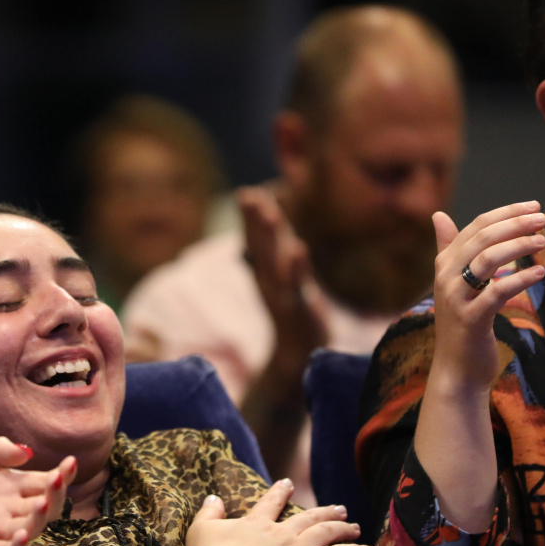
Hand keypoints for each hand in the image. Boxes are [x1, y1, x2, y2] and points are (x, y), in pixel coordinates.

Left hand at [0, 439, 77, 545]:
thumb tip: (27, 451)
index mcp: (5, 486)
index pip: (42, 482)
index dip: (61, 474)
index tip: (70, 462)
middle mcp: (6, 509)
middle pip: (45, 505)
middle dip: (57, 493)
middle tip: (57, 479)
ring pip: (32, 528)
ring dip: (42, 517)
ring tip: (43, 502)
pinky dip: (17, 545)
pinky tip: (22, 533)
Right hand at [184, 481, 369, 545]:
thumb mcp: (201, 529)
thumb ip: (209, 513)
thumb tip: (212, 498)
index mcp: (255, 524)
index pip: (271, 502)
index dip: (280, 492)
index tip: (288, 483)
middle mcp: (279, 533)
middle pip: (308, 518)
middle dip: (324, 512)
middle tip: (339, 508)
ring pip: (326, 533)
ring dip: (342, 528)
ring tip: (353, 526)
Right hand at [239, 185, 329, 363]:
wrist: (298, 352)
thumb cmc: (292, 307)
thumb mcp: (280, 277)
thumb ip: (273, 250)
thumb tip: (264, 225)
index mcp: (265, 271)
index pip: (255, 240)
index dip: (250, 217)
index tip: (246, 193)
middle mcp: (269, 280)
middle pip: (261, 245)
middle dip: (256, 220)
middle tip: (249, 196)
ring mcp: (282, 294)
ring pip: (274, 260)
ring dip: (271, 236)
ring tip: (270, 213)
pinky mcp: (298, 308)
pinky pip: (295, 285)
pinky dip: (295, 267)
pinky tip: (297, 248)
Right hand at [428, 202, 544, 397]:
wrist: (455, 368)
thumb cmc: (460, 323)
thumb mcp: (453, 283)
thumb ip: (448, 248)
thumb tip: (437, 215)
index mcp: (443, 264)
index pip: (474, 226)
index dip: (505, 213)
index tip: (532, 207)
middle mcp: (446, 277)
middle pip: (482, 238)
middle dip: (515, 224)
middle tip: (543, 218)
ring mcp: (456, 298)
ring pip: (488, 260)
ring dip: (518, 246)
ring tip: (542, 241)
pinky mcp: (471, 319)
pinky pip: (498, 292)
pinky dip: (520, 279)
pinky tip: (539, 274)